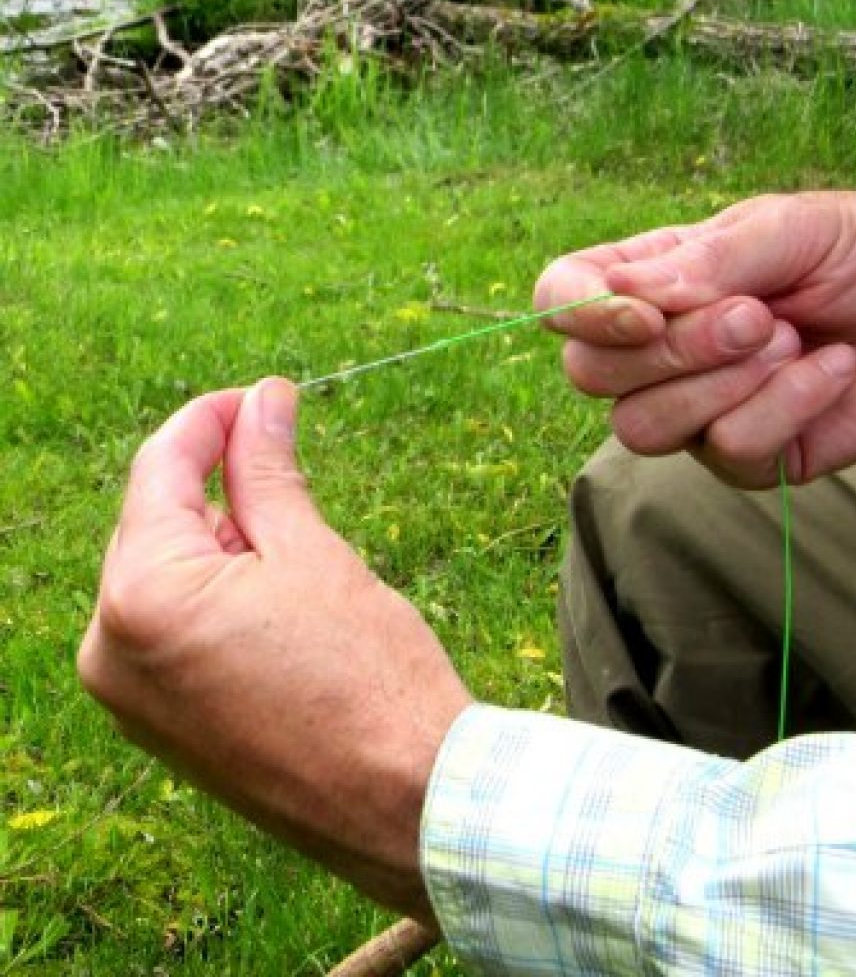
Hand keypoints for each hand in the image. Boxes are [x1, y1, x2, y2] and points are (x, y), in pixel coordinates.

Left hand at [77, 379, 472, 923]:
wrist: (404, 802)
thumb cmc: (369, 676)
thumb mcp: (314, 553)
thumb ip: (268, 469)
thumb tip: (263, 399)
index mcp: (141, 597)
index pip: (159, 471)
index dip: (211, 420)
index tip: (260, 395)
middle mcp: (109, 650)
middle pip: (157, 524)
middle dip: (221, 488)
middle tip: (291, 466)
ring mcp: (130, 698)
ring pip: (167, 578)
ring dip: (225, 545)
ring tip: (303, 558)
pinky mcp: (161, 728)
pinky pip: (173, 631)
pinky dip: (217, 597)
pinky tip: (281, 603)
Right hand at [535, 192, 855, 485]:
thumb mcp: (791, 228)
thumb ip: (708, 261)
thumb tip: (627, 295)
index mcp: (654, 280)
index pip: (561, 301)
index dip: (582, 315)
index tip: (646, 315)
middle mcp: (660, 349)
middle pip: (589, 375)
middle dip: (675, 350)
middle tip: (759, 316)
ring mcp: (696, 407)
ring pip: (642, 429)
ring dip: (724, 383)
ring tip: (793, 341)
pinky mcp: (745, 454)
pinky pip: (726, 449)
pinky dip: (786, 407)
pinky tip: (829, 371)